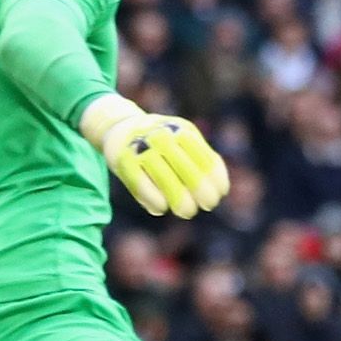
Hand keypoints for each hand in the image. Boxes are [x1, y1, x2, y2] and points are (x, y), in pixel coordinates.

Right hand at [79, 94, 228, 219]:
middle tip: (208, 205)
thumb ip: (199, 159)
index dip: (217, 178)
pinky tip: (162, 207)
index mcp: (181, 130)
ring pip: (165, 178)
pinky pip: (142, 184)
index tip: (221, 194)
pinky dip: (155, 198)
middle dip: (201, 191)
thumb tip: (220, 188)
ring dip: (180, 199)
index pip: (205, 158)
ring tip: (188, 211)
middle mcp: (162, 137)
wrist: (120, 128)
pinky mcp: (124, 161)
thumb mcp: (182, 140)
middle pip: (188, 169)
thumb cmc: (160, 142)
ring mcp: (141, 149)